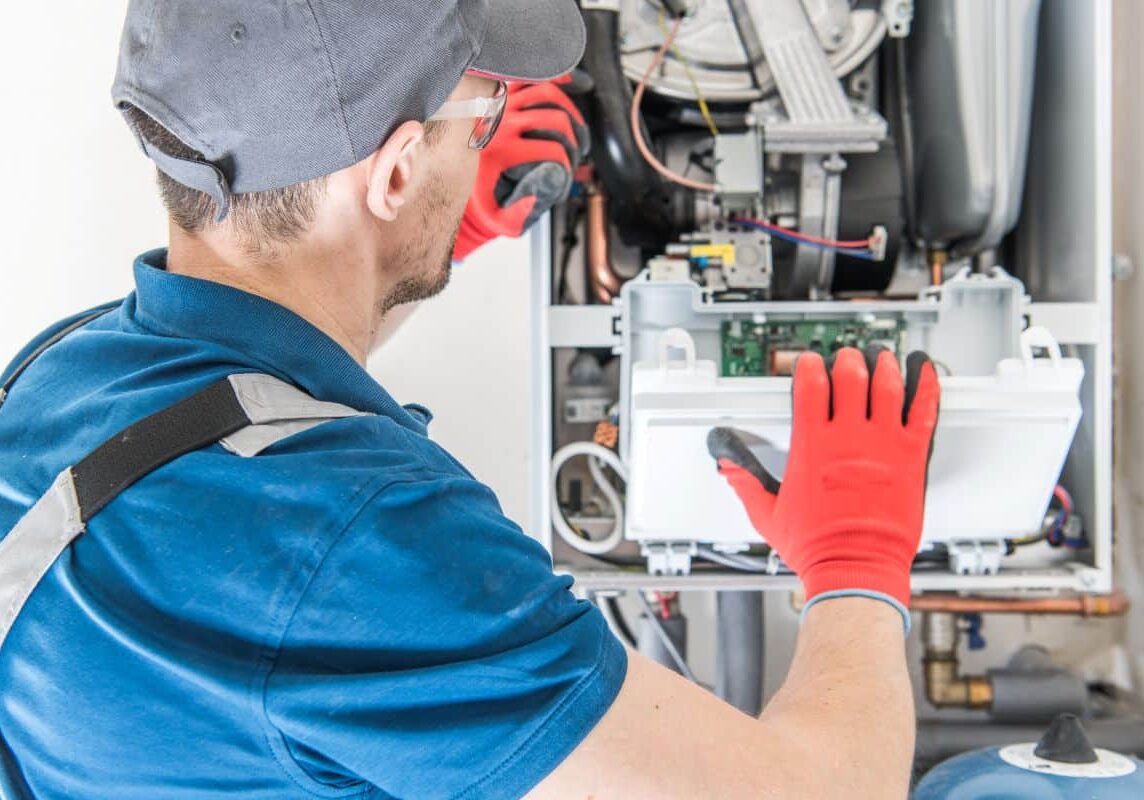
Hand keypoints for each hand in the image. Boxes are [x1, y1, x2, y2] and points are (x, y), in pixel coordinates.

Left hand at [453, 80, 588, 261]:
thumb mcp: (497, 216)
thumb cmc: (479, 196)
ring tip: (574, 129)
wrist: (452, 175)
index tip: (567, 172)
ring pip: (547, 92)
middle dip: (572, 139)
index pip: (552, 150)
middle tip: (574, 153)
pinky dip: (553, 78)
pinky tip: (570, 85)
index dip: (568, 164)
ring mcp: (502, 104)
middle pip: (555, 119)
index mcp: (502, 151)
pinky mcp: (501, 94)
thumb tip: (540, 195)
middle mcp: (501, 123)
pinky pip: (530, 77)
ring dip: (569, 110)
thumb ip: (519, 216)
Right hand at [706, 347, 939, 626]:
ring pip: (887, 386)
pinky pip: (924, 412)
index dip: (809, 366)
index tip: (809, 363)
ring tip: (881, 357)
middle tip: (847, 358)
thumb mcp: (768, 514)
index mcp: (812, 446)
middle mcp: (848, 439)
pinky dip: (926, 387)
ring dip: (883, 366)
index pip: (810, 386)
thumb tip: (728, 467)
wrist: (856, 569)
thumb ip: (746, 484)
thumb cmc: (817, 547)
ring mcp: (883, 445)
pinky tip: (924, 372)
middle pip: (850, 376)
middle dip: (847, 360)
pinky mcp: (911, 458)